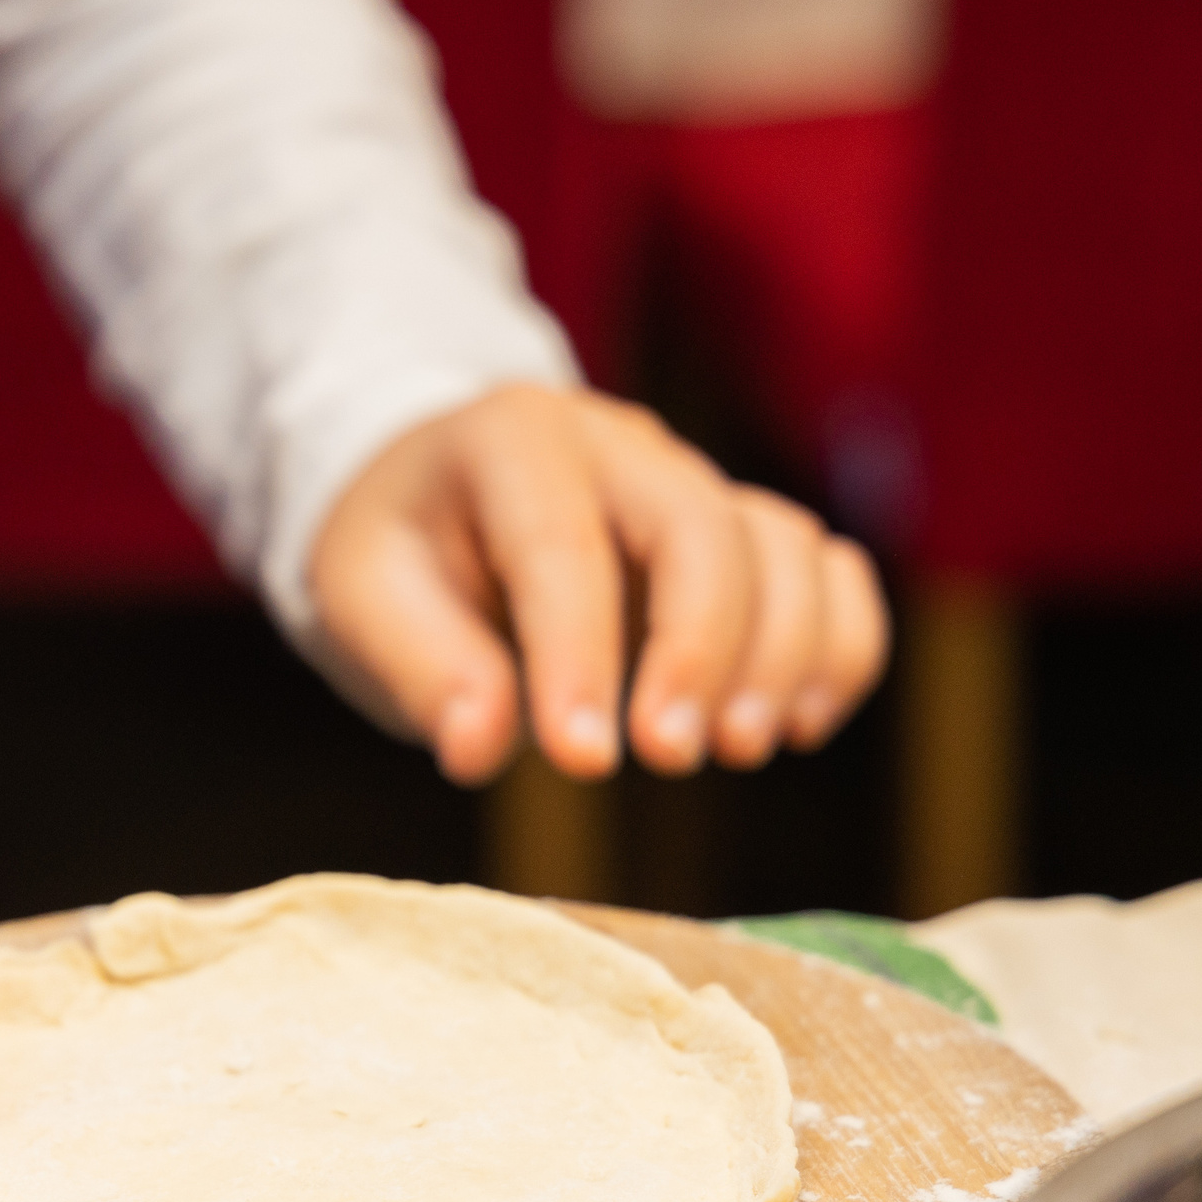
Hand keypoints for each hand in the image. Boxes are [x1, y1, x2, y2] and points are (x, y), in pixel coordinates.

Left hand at [311, 382, 887, 782]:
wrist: (432, 493)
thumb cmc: (399, 549)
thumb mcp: (362, 596)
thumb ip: (419, 667)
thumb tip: (480, 747)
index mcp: (512, 442)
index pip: (561, 545)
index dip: (579, 656)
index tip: (583, 759)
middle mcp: (619, 446)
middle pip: (701, 528)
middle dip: (702, 649)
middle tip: (672, 757)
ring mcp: (692, 482)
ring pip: (783, 544)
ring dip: (785, 652)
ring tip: (742, 750)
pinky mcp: (740, 530)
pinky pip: (825, 566)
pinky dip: (839, 641)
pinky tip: (800, 722)